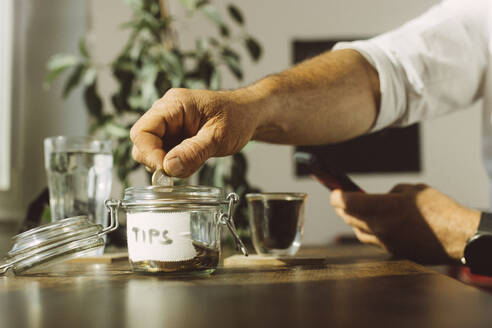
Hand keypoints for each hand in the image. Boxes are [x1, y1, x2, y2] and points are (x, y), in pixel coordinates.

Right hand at [130, 88, 259, 176]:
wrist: (249, 115)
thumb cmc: (238, 117)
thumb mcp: (219, 136)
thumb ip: (194, 152)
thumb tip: (169, 168)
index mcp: (174, 105)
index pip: (143, 131)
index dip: (149, 154)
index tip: (166, 170)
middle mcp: (167, 112)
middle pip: (142, 142)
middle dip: (157, 161)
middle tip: (179, 170)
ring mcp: (170, 125)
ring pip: (152, 150)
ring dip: (167, 164)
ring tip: (193, 162)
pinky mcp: (175, 136)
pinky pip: (164, 154)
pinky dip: (175, 164)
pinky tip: (193, 161)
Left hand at [330, 184, 480, 263]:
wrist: (457, 237)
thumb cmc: (438, 210)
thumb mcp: (413, 190)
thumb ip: (391, 193)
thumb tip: (381, 198)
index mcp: (383, 208)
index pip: (347, 202)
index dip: (337, 196)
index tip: (334, 191)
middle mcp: (379, 227)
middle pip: (348, 217)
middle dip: (341, 207)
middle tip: (339, 200)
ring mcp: (385, 241)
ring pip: (357, 231)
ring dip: (351, 221)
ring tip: (351, 212)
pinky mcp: (392, 251)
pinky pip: (371, 240)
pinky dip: (365, 231)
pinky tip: (369, 225)